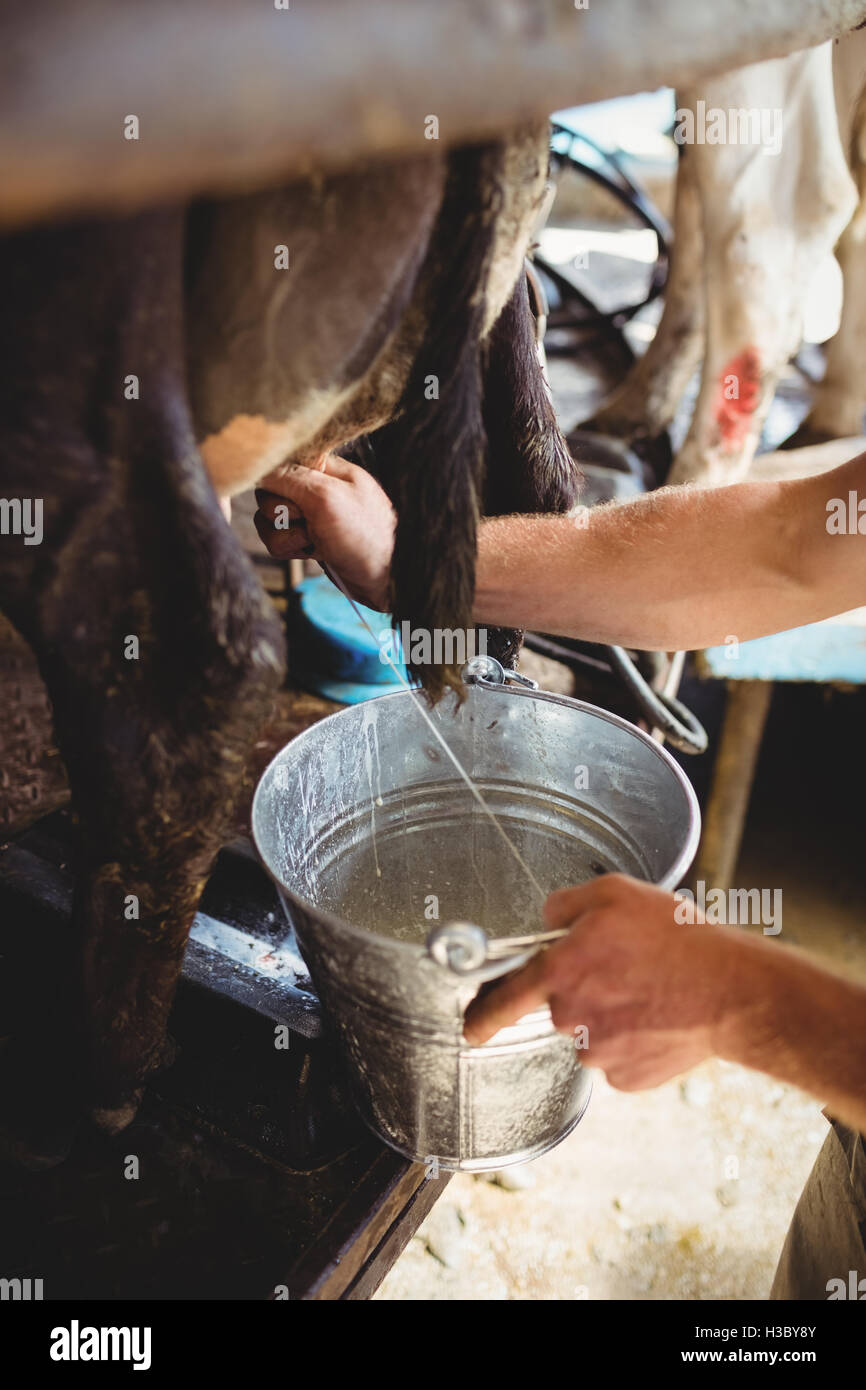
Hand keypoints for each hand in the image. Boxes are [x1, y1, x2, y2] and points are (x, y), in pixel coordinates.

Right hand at [254, 454, 395, 611]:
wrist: (386, 580)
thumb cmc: (366, 537)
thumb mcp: (327, 499)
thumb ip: (291, 477)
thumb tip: (262, 467)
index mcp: (324, 467)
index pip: (280, 460)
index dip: (278, 480)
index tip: (293, 497)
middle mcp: (315, 487)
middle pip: (269, 491)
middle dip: (281, 513)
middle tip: (308, 521)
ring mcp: (310, 514)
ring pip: (269, 518)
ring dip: (285, 535)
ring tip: (312, 542)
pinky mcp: (307, 538)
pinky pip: (277, 538)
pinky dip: (289, 549)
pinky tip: (312, 553)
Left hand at [463, 874, 743, 1090]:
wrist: (730, 991)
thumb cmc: (676, 938)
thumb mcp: (615, 893)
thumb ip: (565, 905)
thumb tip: (547, 921)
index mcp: (561, 972)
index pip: (504, 999)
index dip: (481, 1015)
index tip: (471, 1027)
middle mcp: (572, 1017)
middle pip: (562, 1006)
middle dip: (585, 989)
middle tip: (626, 970)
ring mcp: (599, 1053)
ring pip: (592, 1032)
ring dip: (612, 1013)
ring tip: (652, 989)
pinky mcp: (627, 1077)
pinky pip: (618, 1055)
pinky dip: (635, 1038)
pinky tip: (660, 1017)